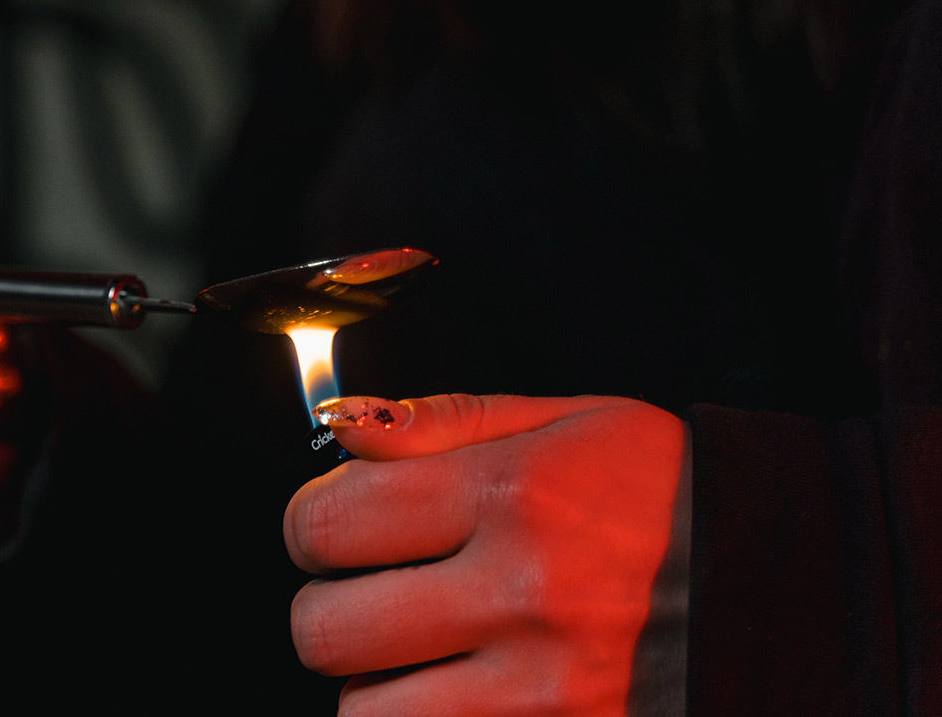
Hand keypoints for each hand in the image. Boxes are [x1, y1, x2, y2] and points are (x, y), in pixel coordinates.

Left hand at [285, 394, 688, 715]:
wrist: (799, 584)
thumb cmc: (670, 494)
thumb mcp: (570, 421)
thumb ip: (445, 421)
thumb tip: (340, 423)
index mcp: (514, 497)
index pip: (328, 521)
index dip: (311, 524)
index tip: (336, 528)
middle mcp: (523, 598)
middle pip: (325, 631)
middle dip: (329, 610)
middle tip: (375, 595)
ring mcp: (544, 694)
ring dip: (378, 688)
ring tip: (424, 657)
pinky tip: (464, 692)